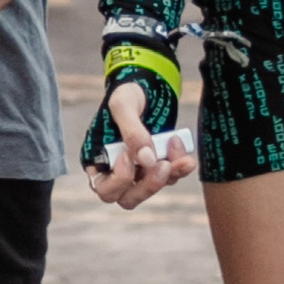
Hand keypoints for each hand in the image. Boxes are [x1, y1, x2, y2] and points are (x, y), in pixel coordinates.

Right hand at [86, 76, 196, 208]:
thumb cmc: (127, 94)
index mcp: (98, 161)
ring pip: (151, 190)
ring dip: (168, 176)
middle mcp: (116, 172)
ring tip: (180, 154)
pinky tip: (185, 155)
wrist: (146, 85)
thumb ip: (132, 132)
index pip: (104, 189)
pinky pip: (169, 178)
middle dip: (148, 185)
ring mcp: (138, 171)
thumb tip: (147, 160)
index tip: (128, 156)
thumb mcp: (124, 105)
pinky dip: (179, 168)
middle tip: (162, 164)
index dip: (118, 180)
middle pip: (128, 198)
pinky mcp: (157, 166)